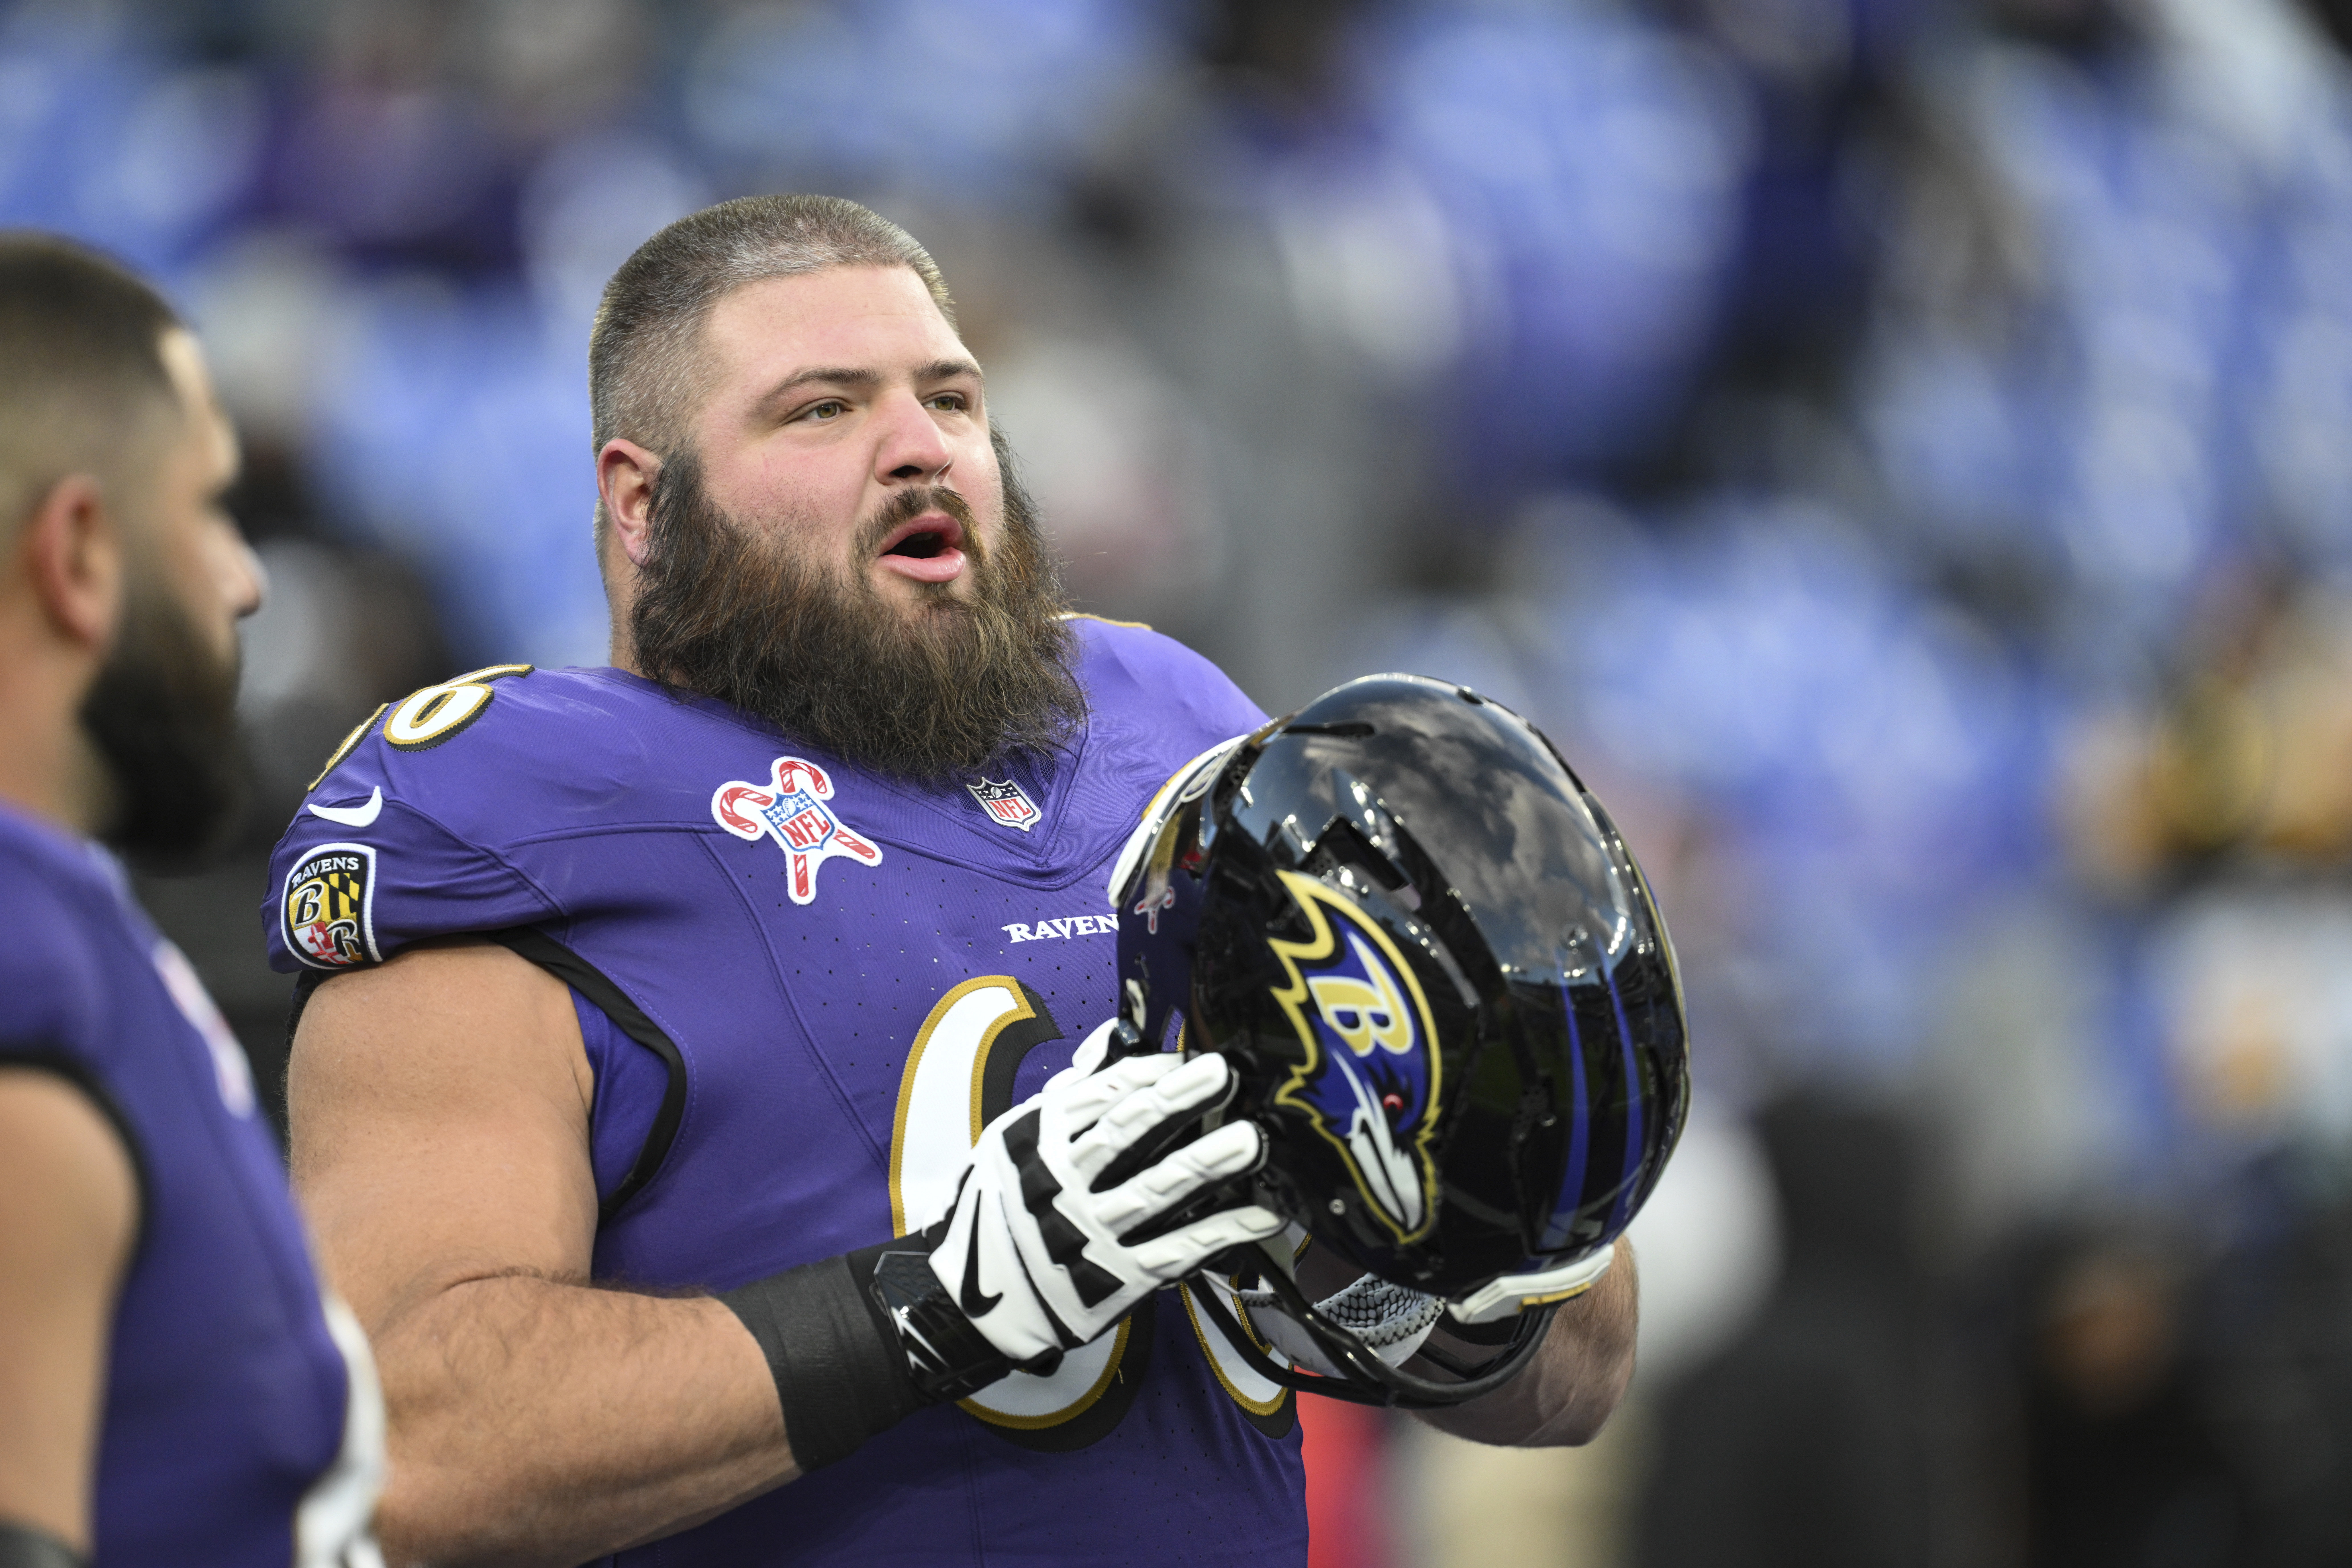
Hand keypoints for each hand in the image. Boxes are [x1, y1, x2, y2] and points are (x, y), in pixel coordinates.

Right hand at [929, 1051, 1283, 1368]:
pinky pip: (1178, 1251)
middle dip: (1175, 1103)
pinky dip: (1222, 1233)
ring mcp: (1093, 1232)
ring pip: (1154, 1191)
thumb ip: (1073, 1088)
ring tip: (1252, 1138)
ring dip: (1206, 1164)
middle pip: (1124, 1136)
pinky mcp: (1119, 1277)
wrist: (985, 1296)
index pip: (1098, 1096)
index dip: (1148, 1073)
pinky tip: (1264, 1215)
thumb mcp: (1020, 1137)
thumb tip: (1114, 1034)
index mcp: (1040, 1140)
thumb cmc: (1010, 1201)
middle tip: (1223, 1073)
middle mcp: (1063, 1183)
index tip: (1193, 1056)